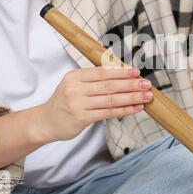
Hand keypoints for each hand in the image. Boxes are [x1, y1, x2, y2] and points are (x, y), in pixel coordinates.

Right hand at [36, 66, 152, 141]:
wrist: (45, 121)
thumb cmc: (64, 102)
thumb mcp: (74, 84)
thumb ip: (93, 79)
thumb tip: (121, 74)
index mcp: (75, 76)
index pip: (102, 72)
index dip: (121, 72)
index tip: (136, 72)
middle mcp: (75, 88)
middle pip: (109, 85)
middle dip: (131, 84)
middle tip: (146, 84)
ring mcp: (78, 104)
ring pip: (111, 99)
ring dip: (131, 98)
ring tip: (146, 96)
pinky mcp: (81, 118)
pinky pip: (108, 113)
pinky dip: (124, 110)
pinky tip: (136, 108)